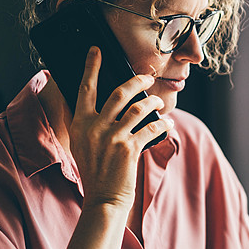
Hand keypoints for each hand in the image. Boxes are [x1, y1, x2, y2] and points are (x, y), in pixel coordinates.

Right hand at [69, 46, 172, 210]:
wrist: (103, 199)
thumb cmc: (97, 172)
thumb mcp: (82, 145)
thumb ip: (90, 124)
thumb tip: (108, 104)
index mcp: (79, 124)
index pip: (85, 88)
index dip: (92, 66)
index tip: (97, 50)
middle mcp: (93, 127)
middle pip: (119, 92)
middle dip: (137, 80)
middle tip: (148, 75)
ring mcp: (111, 137)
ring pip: (138, 108)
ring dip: (154, 103)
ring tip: (161, 103)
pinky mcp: (128, 149)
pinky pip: (151, 128)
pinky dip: (163, 124)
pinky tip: (168, 123)